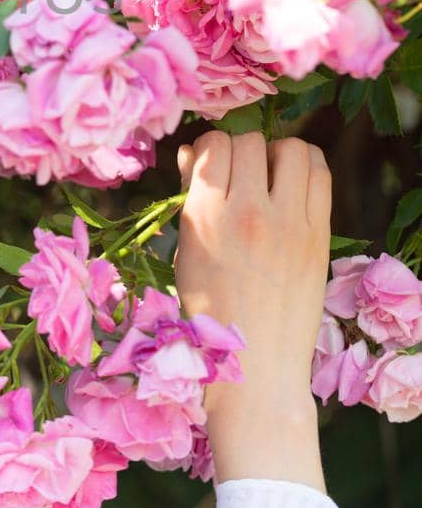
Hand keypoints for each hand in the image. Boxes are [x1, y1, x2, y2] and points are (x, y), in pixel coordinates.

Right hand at [174, 129, 331, 414]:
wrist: (255, 365)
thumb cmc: (211, 311)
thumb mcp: (186, 252)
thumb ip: (190, 198)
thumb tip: (192, 152)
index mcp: (206, 219)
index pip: (212, 146)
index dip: (208, 149)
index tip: (210, 167)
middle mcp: (249, 214)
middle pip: (249, 142)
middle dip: (240, 151)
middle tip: (239, 176)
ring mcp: (290, 224)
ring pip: (291, 148)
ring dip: (277, 154)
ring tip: (270, 177)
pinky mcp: (320, 235)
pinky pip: (321, 173)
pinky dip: (306, 167)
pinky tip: (293, 185)